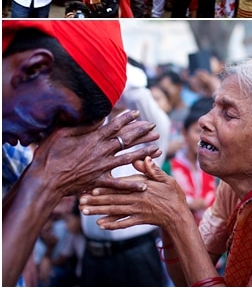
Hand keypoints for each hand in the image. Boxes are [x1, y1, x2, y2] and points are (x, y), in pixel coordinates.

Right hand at [26, 110, 160, 197]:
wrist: (44, 180)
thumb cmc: (49, 155)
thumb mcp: (63, 133)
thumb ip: (84, 125)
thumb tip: (100, 115)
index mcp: (94, 138)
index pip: (115, 125)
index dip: (128, 118)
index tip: (138, 114)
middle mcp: (102, 151)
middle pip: (127, 139)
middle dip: (142, 132)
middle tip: (154, 127)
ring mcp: (102, 167)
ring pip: (129, 158)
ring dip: (145, 152)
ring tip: (158, 148)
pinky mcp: (99, 181)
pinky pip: (118, 184)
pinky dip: (131, 185)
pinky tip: (144, 185)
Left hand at [79, 156, 188, 230]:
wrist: (180, 215)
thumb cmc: (174, 195)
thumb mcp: (167, 179)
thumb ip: (153, 170)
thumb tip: (144, 158)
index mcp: (144, 187)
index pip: (122, 186)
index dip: (107, 186)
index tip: (92, 187)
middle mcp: (138, 199)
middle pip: (114, 199)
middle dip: (96, 200)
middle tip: (80, 200)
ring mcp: (137, 211)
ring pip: (115, 211)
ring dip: (98, 211)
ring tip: (84, 211)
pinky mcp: (139, 220)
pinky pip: (123, 223)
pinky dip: (112, 224)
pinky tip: (100, 225)